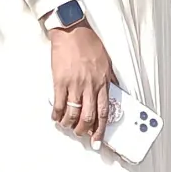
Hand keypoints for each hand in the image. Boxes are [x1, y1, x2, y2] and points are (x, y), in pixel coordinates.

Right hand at [47, 24, 114, 140]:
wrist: (72, 30)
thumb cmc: (89, 43)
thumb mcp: (107, 61)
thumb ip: (110, 79)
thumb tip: (114, 91)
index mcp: (102, 82)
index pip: (104, 112)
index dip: (101, 130)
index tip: (98, 141)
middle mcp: (90, 86)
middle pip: (88, 116)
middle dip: (84, 130)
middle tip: (81, 134)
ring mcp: (75, 84)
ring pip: (73, 113)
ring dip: (70, 124)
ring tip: (67, 125)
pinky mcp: (60, 81)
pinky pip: (59, 104)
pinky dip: (57, 114)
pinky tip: (56, 117)